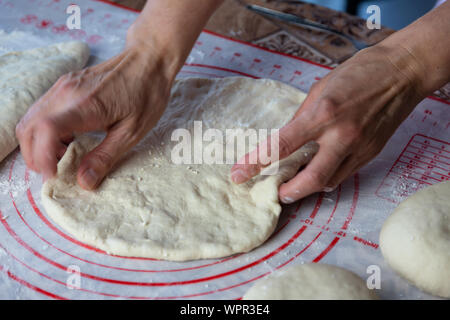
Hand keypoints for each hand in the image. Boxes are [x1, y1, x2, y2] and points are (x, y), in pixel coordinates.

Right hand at [16, 0, 222, 189]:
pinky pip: (41, 109)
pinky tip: (67, 139)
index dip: (41, 157)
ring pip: (30, 118)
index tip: (53, 175)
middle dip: (35, 155)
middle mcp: (66, 93)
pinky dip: (43, 130)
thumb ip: (105, 157)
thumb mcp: (132, 132)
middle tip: (57, 171)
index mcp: (85, 106)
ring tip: (63, 156)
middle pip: (28, 127)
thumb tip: (84, 182)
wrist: (148, 59)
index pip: (44, 130)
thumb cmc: (146, 94)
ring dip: (37, 143)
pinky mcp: (65, 84)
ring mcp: (63, 86)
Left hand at [231, 44, 427, 202]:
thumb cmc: (358, 72)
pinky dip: (328, 177)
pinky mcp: (372, 153)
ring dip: (309, 187)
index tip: (239, 175)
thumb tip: (287, 140)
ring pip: (330, 182)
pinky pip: (345, 174)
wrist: (402, 72)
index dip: (256, 163)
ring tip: (296, 182)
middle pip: (311, 179)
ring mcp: (359, 147)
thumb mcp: (319, 89)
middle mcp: (341, 135)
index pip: (281, 145)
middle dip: (289, 192)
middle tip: (278, 193)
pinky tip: (320, 171)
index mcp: (322, 113)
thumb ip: (302, 117)